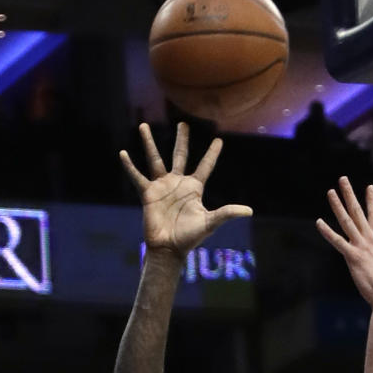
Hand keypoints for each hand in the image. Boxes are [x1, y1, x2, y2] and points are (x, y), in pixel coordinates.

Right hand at [120, 122, 251, 256]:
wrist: (169, 247)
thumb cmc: (190, 237)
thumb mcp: (210, 222)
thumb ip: (227, 213)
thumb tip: (249, 211)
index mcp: (194, 188)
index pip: (205, 166)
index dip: (212, 154)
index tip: (219, 140)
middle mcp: (178, 183)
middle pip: (180, 155)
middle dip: (182, 140)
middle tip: (183, 124)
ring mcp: (162, 186)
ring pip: (155, 159)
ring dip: (149, 143)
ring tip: (144, 125)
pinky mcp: (148, 193)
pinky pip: (137, 176)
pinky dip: (130, 166)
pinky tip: (123, 153)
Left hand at [317, 178, 372, 310]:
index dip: (372, 201)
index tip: (369, 187)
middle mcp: (371, 240)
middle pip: (359, 212)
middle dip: (350, 194)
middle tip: (343, 179)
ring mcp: (362, 247)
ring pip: (347, 221)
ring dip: (338, 205)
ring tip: (330, 192)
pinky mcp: (354, 257)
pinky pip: (338, 241)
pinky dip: (327, 232)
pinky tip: (319, 222)